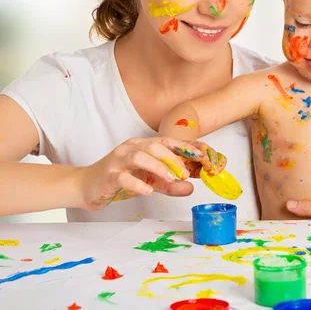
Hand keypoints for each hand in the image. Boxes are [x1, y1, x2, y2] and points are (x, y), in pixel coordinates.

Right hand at [77, 137, 219, 210]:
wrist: (86, 186)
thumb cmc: (120, 179)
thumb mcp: (149, 181)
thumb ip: (170, 184)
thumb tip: (191, 187)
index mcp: (142, 145)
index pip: (166, 141)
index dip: (185, 147)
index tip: (202, 155)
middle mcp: (130, 148)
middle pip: (155, 146)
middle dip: (173, 159)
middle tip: (185, 174)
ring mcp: (117, 161)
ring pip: (140, 156)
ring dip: (158, 167)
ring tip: (171, 179)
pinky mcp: (108, 176)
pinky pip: (123, 177)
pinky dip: (137, 183)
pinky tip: (148, 191)